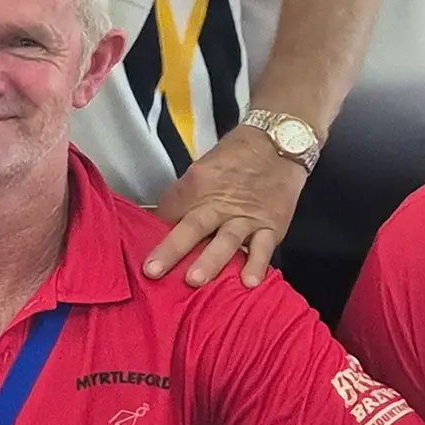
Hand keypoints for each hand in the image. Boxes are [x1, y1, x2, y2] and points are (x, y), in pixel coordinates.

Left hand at [142, 128, 303, 285]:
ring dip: (210, 261)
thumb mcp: (205, 166)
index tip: (144, 253)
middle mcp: (220, 201)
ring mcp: (247, 216)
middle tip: (153, 271)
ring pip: (226, 240)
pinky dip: (256, 264)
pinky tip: (249, 282)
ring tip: (195, 280)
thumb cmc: (237, 155)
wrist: (280, 141)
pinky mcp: (271, 225)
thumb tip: (163, 221)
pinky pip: (263, 247)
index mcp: (198, 183)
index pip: (170, 210)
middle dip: (172, 249)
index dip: (155, 231)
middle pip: (192, 226)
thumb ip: (186, 195)